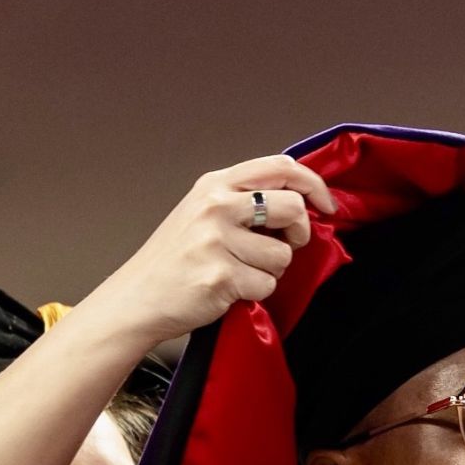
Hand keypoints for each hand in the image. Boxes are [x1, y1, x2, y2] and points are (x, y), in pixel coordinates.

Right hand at [97, 155, 336, 345]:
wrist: (138, 298)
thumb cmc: (173, 260)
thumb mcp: (202, 212)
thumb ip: (243, 200)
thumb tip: (297, 201)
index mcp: (215, 184)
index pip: (281, 167)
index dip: (313, 185)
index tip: (326, 204)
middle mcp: (217, 206)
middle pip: (292, 209)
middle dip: (298, 233)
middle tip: (282, 246)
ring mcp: (217, 241)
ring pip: (282, 255)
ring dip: (271, 270)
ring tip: (240, 271)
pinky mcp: (222, 276)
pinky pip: (267, 285)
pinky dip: (256, 293)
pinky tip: (230, 290)